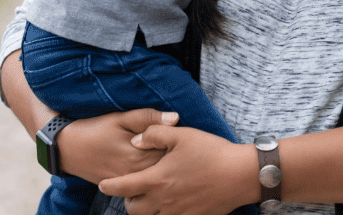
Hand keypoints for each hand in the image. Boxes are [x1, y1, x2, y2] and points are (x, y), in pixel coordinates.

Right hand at [57, 109, 179, 182]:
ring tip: (175, 161)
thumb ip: (148, 118)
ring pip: (156, 180)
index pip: (171, 153)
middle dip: (178, 160)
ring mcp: (129, 183)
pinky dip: (153, 180)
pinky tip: (158, 172)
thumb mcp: (120, 118)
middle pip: (167, 169)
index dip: (182, 145)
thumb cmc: (96, 129)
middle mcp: (136, 173)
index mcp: (138, 154)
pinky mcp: (123, 189)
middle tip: (185, 149)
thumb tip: (175, 117)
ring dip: (167, 171)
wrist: (68, 148)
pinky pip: (145, 188)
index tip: (188, 137)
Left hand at [98, 125, 258, 214]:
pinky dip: (163, 214)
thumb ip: (154, 134)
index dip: (109, 186)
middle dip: (127, 201)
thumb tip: (135, 140)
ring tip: (149, 197)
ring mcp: (178, 212)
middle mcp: (164, 200)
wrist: (240, 175)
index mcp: (157, 179)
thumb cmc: (211, 151)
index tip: (102, 184)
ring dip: (144, 210)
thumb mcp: (181, 135)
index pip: (124, 187)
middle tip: (131, 190)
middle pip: (133, 210)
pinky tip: (169, 204)